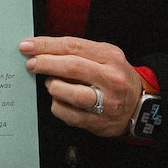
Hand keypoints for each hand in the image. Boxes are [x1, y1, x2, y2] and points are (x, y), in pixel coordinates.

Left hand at [24, 36, 142, 137]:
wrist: (140, 106)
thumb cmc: (117, 78)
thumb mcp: (107, 56)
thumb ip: (80, 52)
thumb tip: (44, 51)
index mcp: (110, 57)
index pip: (73, 46)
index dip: (46, 45)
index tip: (28, 46)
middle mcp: (109, 79)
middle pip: (70, 67)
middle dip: (44, 63)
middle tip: (31, 64)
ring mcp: (105, 102)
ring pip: (68, 93)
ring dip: (52, 86)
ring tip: (52, 83)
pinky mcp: (97, 122)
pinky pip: (66, 114)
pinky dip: (57, 105)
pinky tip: (60, 100)